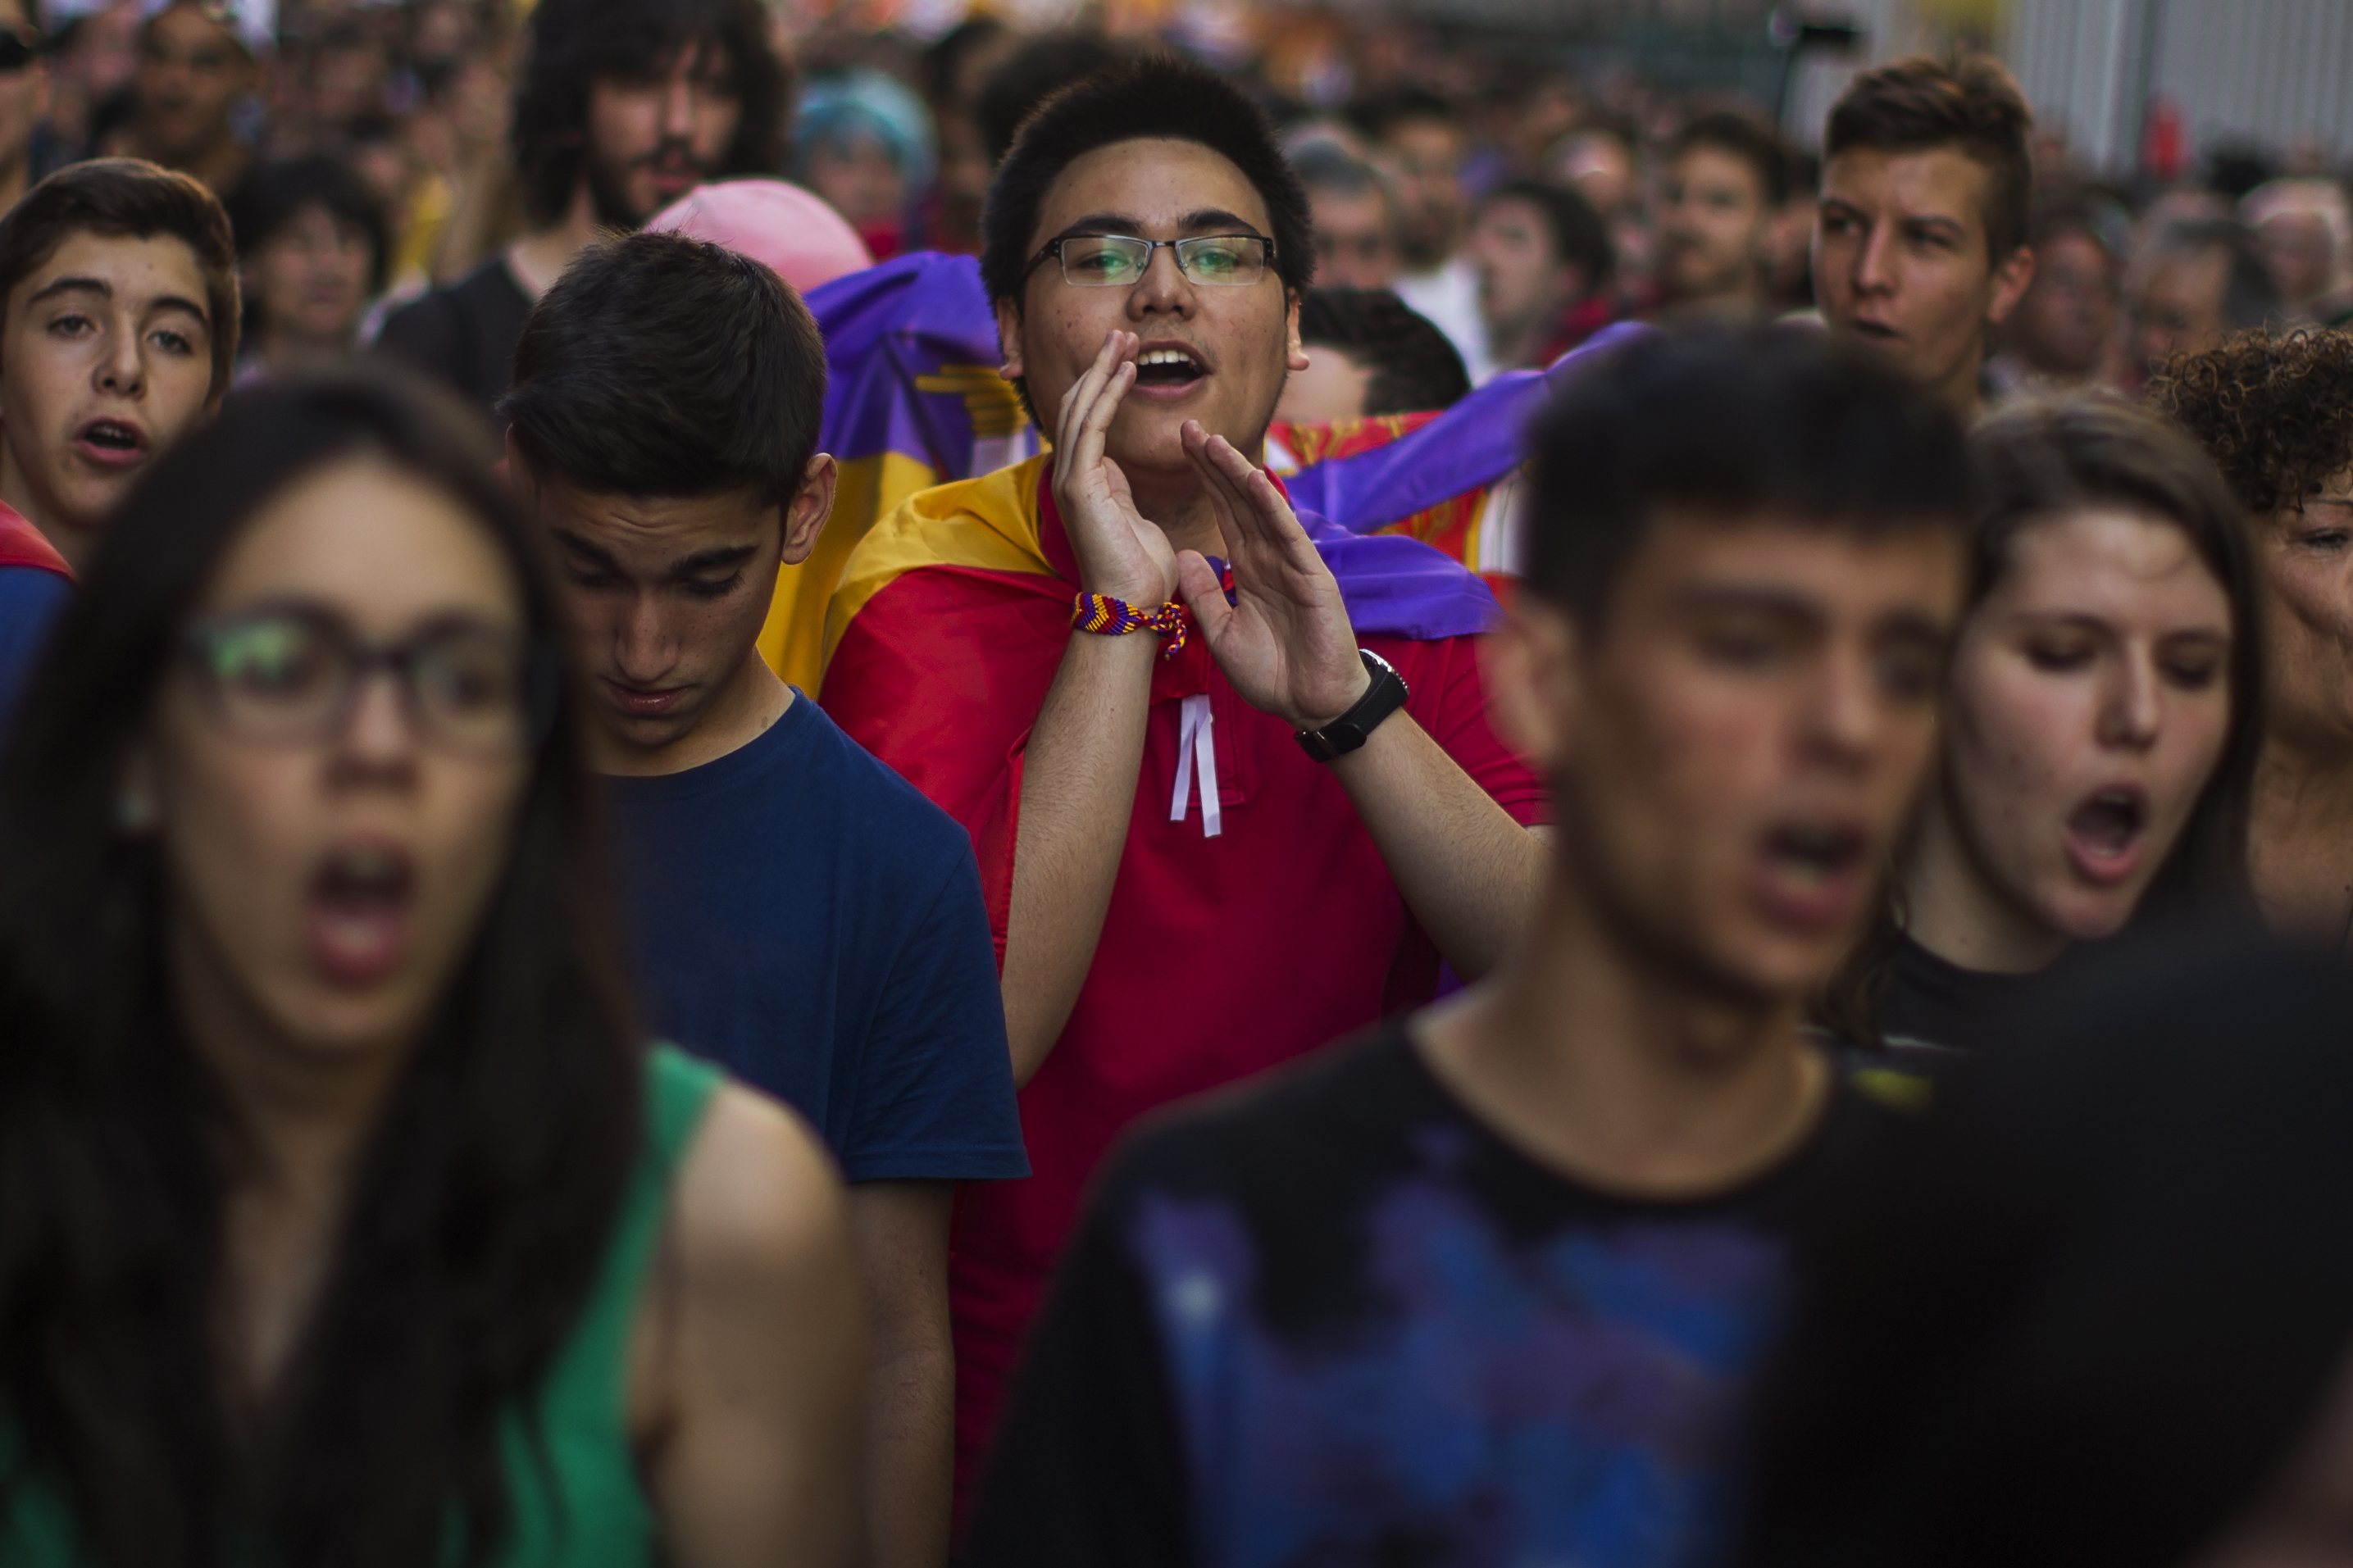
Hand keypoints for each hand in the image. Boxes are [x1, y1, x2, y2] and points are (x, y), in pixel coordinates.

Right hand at [1051, 331, 1177, 606]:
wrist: (1131, 607)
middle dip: (1100, 367)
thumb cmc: (1140, 573)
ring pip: (1081, 408)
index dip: (1103, 386)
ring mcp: (1071, 479)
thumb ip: (1124, 493)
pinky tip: (1125, 371)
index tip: (1125, 359)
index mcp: (1085, 482)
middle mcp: (1071, 475)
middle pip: (1078, 405)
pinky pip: (1092, 427)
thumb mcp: (1135, 520)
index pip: (1087, 421)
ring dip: (1102, 370)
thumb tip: (1120, 474)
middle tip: (1121, 334)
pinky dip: (1107, 395)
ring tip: (1123, 339)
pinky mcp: (1080, 485)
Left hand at [1174, 420, 1371, 729]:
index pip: (1223, 512)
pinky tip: (1255, 479)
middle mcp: (1270, 558)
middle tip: (1188, 426)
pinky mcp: (1312, 577)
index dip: (1203, 479)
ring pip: (1262, 509)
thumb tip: (1184, 555)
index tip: (1181, 447)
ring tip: (1213, 442)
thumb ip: (1204, 593)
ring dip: (1238, 474)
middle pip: (1238, 500)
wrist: (1310, 705)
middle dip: (1214, 463)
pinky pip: (1289, 536)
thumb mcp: (1222, 631)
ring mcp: (1293, 564)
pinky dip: (1273, 507)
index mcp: (1249, 568)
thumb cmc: (1273, 674)